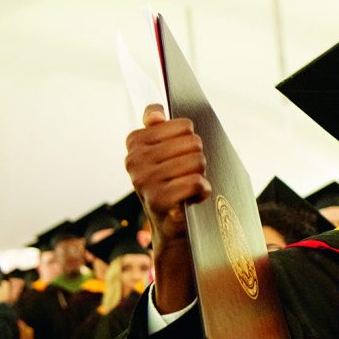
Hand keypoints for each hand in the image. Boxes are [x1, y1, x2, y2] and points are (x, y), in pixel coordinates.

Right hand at [125, 105, 211, 248]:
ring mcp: (144, 179)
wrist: (168, 225)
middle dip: (197, 159)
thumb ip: (157, 129)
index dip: (190, 141)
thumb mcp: (161, 153)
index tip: (178, 156)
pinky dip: (202, 191)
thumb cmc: (169, 183)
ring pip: (197, 161)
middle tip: (186, 175)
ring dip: (200, 175)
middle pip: (194, 142)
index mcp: (135, 141)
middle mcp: (135, 159)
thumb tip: (155, 113)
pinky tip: (193, 197)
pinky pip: (196, 182)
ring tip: (188, 186)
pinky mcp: (158, 199)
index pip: (184, 125)